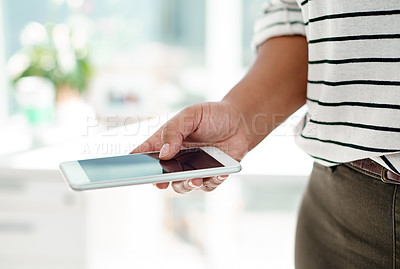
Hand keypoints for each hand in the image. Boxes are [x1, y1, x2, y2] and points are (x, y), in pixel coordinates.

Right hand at [131, 101, 249, 193]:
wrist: (241, 122)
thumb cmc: (212, 115)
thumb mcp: (191, 115)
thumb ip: (174, 131)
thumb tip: (163, 154)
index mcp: (166, 141)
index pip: (144, 153)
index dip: (133, 162)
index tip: (126, 170)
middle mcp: (176, 158)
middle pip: (160, 175)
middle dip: (159, 180)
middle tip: (161, 181)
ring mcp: (192, 169)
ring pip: (181, 186)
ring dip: (186, 184)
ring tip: (196, 179)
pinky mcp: (210, 176)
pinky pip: (207, 186)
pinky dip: (211, 181)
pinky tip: (219, 173)